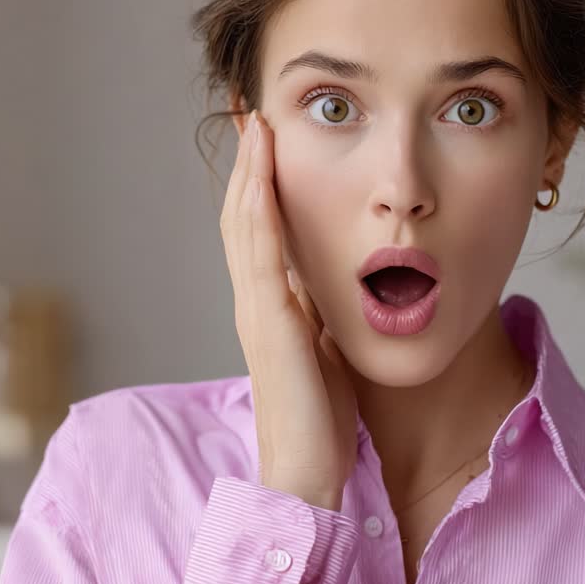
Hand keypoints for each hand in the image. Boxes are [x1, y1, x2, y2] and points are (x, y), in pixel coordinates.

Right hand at [220, 110, 357, 510]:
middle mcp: (256, 302)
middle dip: (249, 162)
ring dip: (249, 172)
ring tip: (254, 122)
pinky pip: (261, 257)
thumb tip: (340, 279)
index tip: (268, 136)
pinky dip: (258, 212)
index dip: (261, 182)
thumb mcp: (328, 348)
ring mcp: (258, 312)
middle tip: (250, 110)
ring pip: (245, 226)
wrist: (310, 474)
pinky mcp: (270, 326)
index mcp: (271, 305)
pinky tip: (262, 177)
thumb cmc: (323, 419)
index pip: (260, 229)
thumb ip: (324, 313)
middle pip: (244, 216)